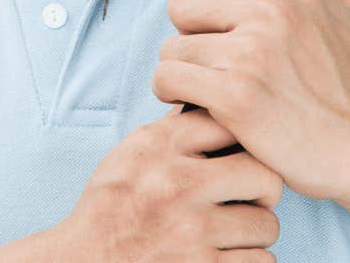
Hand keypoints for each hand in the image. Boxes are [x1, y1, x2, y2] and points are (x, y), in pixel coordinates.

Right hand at [47, 109, 281, 260]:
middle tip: (253, 199)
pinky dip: (251, 261)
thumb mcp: (130, 155)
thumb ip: (171, 132)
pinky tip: (230, 255)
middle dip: (264, 190)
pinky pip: (261, 262)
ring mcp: (191, 229)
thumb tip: (210, 103)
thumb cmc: (109, 208)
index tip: (242, 156)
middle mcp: (177, 183)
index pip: (231, 123)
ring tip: (234, 232)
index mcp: (160, 146)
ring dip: (255, 232)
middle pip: (264, 174)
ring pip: (267, 224)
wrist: (83, 261)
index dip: (246, 140)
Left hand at [153, 0, 349, 203]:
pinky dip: (172, 93)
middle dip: (187, 34)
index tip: (205, 18)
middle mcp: (271, 10)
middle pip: (181, 3)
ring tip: (206, 87)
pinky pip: (168, 78)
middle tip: (210, 59)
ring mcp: (252, 52)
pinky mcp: (236, 95)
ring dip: (181, 70)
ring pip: (172, 47)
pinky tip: (196, 104)